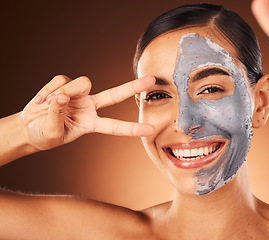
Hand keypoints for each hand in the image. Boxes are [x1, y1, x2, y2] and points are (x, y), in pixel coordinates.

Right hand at [21, 75, 154, 150]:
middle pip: (115, 94)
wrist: (28, 128)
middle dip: (133, 87)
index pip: (115, 126)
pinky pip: (61, 80)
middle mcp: (89, 107)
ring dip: (65, 91)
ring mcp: (78, 95)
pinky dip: (49, 89)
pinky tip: (41, 101)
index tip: (150, 130)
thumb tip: (62, 96)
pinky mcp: (65, 85)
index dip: (132, 128)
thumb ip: (57, 115)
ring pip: (83, 83)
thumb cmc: (43, 135)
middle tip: (152, 80)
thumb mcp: (51, 132)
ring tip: (46, 104)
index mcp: (90, 124)